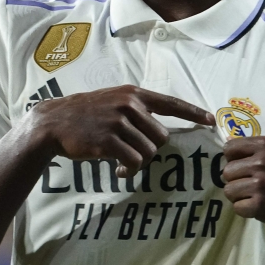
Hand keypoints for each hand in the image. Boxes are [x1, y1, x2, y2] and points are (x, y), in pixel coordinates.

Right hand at [28, 85, 213, 177]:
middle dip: (151, 150)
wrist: (53, 122)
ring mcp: (118, 122)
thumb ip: (136, 110)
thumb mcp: (113, 101)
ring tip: (122, 162)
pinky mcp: (108, 140)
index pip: (171, 103)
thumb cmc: (86, 115)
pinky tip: (117, 169)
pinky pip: (134, 162)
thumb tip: (161, 132)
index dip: (193, 113)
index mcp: (133, 94)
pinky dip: (129, 170)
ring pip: (149, 152)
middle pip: (162, 137)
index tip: (211, 121)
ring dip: (138, 163)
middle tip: (133, 153)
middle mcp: (129, 105)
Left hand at [221, 136, 264, 229]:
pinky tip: (258, 207)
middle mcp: (260, 162)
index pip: (229, 148)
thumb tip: (233, 143)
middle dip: (236, 180)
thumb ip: (262, 147)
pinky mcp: (261, 206)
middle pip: (227, 171)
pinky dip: (246, 210)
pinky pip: (237, 207)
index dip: (233, 159)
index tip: (241, 167)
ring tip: (254, 197)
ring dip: (239, 196)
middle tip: (250, 186)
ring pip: (229, 190)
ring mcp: (260, 185)